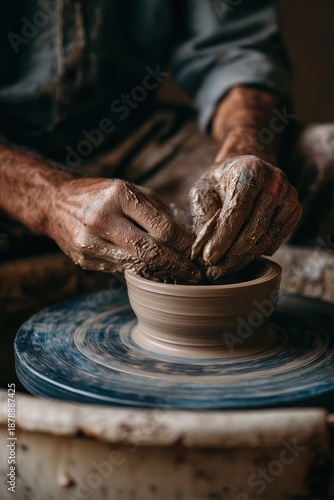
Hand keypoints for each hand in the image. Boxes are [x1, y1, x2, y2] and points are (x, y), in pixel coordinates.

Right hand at [47, 178, 201, 283]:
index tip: (199, 253)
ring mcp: (91, 242)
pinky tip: (152, 271)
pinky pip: (120, 269)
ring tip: (180, 275)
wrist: (57, 203)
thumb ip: (159, 210)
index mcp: (120, 195)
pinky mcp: (84, 259)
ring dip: (161, 272)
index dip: (185, 244)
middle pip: (151, 251)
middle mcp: (103, 219)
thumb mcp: (131, 190)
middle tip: (196, 275)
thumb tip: (188, 235)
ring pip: (136, 265)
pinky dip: (139, 270)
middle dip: (178, 266)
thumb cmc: (103, 194)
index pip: (162, 228)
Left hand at [190, 155, 301, 279]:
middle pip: (254, 228)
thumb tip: (203, 251)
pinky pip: (276, 239)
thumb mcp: (203, 191)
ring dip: (243, 259)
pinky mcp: (295, 209)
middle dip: (232, 255)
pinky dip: (258, 252)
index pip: (237, 211)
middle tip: (214, 272)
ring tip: (224, 270)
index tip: (208, 259)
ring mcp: (289, 195)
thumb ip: (203, 216)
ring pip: (266, 237)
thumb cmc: (220, 182)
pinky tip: (241, 258)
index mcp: (250, 170)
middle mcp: (275, 181)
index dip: (222, 238)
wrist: (247, 169)